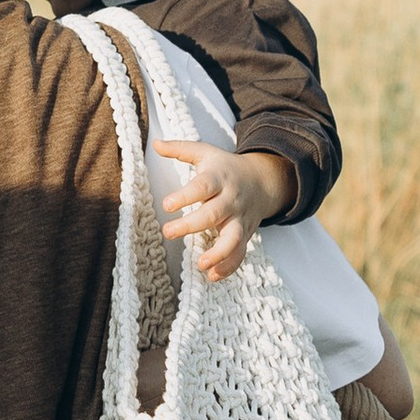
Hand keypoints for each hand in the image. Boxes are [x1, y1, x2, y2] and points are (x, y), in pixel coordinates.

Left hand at [155, 137, 295, 282]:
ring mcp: (240, 219)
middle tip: (168, 232)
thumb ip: (180, 149)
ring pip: (233, 239)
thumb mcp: (205, 153)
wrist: (263, 180)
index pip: (202, 186)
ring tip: (200, 265)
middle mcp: (231, 200)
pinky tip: (211, 276)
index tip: (167, 205)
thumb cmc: (225, 167)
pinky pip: (240, 254)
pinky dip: (228, 267)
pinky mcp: (245, 235)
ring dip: (218, 254)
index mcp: (219, 178)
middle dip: (191, 225)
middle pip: (214, 214)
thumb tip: (156, 143)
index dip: (185, 196)